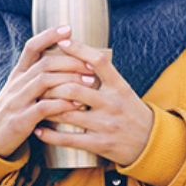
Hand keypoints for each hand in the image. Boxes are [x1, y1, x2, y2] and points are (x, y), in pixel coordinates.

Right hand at [0, 25, 93, 158]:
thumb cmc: (15, 109)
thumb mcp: (22, 88)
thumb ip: (39, 75)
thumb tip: (68, 58)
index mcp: (18, 73)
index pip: (31, 47)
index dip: (49, 35)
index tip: (68, 29)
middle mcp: (17, 83)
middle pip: (44, 63)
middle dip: (71, 62)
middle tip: (91, 65)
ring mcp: (17, 101)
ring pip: (44, 82)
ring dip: (70, 80)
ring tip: (90, 82)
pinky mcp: (21, 120)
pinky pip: (43, 108)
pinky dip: (62, 104)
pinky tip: (77, 104)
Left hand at [34, 38, 153, 165]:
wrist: (150, 142)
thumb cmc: (131, 111)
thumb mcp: (123, 89)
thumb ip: (104, 76)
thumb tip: (78, 56)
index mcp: (119, 86)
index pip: (98, 61)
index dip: (79, 49)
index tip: (62, 41)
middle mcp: (112, 103)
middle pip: (75, 88)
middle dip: (52, 84)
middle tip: (39, 80)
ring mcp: (105, 124)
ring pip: (67, 113)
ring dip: (47, 107)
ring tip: (35, 102)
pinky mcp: (99, 144)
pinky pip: (68, 139)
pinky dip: (50, 134)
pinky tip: (39, 129)